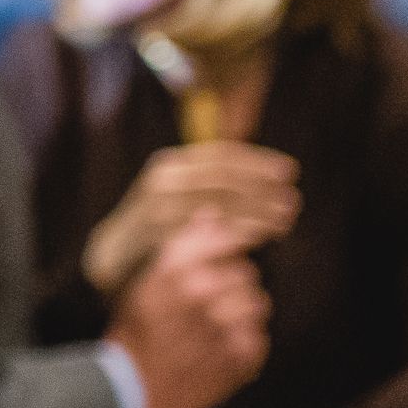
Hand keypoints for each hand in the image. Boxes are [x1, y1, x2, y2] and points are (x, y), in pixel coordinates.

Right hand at [85, 141, 299, 293]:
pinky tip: (259, 237)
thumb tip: (268, 174)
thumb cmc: (160, 223)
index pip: (222, 155)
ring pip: (219, 204)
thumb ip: (215, 182)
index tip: (289, 171)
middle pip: (224, 179)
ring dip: (256, 212)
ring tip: (284, 221)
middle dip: (262, 189)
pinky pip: (206, 230)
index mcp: (172, 163)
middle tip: (293, 201)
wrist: (114, 252)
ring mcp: (158, 207)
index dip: (258, 161)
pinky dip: (237, 231)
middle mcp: (163, 180)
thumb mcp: (183, 193)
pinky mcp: (158, 235)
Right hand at [110, 215, 273, 407]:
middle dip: (231, 288)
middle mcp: (202, 291)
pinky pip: (259, 337)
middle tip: (206, 309)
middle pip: (246, 273)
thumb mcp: (146, 282)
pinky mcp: (239, 355)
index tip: (216, 267)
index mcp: (175, 269)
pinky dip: (243, 346)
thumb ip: (182, 247)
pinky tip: (218, 352)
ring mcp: (224, 324)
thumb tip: (212, 214)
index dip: (226, 252)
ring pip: (258, 304)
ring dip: (241, 316)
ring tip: (214, 332)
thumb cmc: (135, 333)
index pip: (227, 240)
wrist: (128, 390)